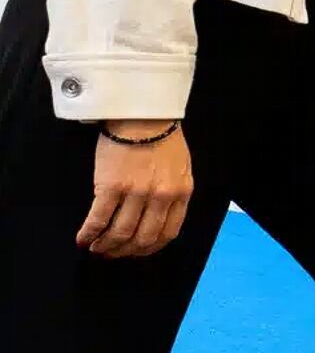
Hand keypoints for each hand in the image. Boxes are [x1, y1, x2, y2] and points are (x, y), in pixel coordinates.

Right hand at [78, 121, 193, 257]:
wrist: (142, 113)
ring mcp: (137, 192)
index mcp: (181, 192)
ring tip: (96, 247)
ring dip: (105, 246)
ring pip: (121, 233)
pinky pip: (99, 219)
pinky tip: (82, 238)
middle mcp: (162, 196)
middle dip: (124, 251)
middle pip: (143, 238)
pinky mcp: (112, 186)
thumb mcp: (181, 167)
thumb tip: (158, 218)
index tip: (135, 252)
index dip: (148, 249)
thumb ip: (173, 193)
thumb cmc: (161, 137)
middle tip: (110, 253)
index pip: (167, 233)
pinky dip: (89, 233)